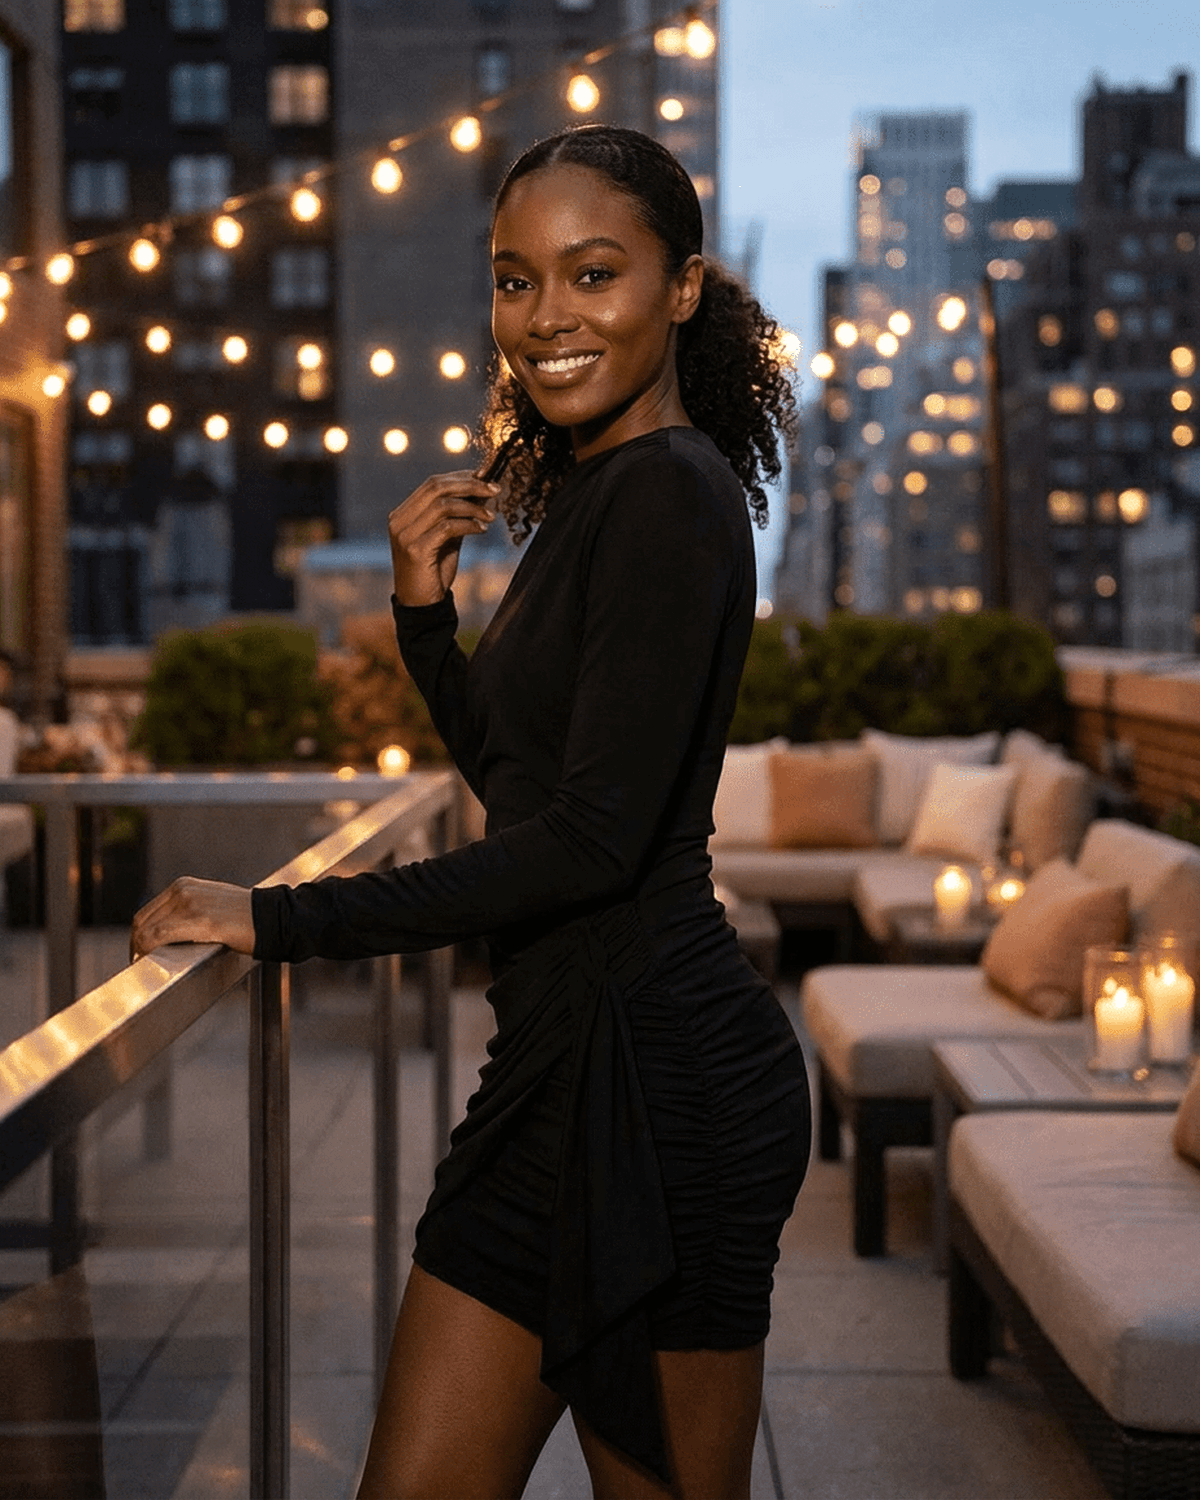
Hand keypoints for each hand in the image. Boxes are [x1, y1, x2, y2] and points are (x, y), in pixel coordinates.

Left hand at [130, 877, 255, 962]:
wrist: (272, 917)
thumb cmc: (246, 916)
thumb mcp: (211, 903)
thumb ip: (189, 911)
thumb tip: (169, 933)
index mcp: (184, 885)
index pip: (147, 912)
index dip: (139, 935)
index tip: (141, 952)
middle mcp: (182, 891)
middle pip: (141, 921)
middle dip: (136, 945)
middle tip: (140, 963)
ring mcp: (189, 904)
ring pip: (146, 930)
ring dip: (140, 951)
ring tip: (146, 966)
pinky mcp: (198, 920)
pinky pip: (158, 937)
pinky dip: (148, 950)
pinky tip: (152, 961)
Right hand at [388, 470, 501, 606]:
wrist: (421, 606)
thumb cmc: (434, 571)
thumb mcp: (447, 538)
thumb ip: (458, 515)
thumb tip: (482, 490)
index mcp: (403, 514)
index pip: (432, 483)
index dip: (460, 477)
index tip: (485, 478)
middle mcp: (399, 520)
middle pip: (436, 487)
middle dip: (469, 485)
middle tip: (494, 489)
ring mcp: (405, 535)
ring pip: (443, 505)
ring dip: (472, 507)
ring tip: (491, 515)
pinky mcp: (415, 550)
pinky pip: (447, 528)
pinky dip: (468, 525)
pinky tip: (482, 529)